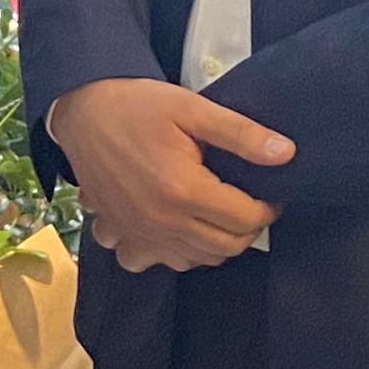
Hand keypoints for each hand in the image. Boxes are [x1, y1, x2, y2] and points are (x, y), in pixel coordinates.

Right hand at [47, 79, 291, 272]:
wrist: (81, 111)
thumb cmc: (138, 105)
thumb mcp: (192, 108)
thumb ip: (242, 134)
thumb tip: (287, 154)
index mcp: (183, 188)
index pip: (247, 219)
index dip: (268, 207)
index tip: (268, 191)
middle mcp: (161, 220)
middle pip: (228, 246)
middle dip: (248, 227)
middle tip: (247, 200)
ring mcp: (139, 232)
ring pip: (199, 260)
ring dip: (218, 242)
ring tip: (218, 212)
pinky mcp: (122, 234)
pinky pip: (160, 262)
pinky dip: (178, 253)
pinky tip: (181, 228)